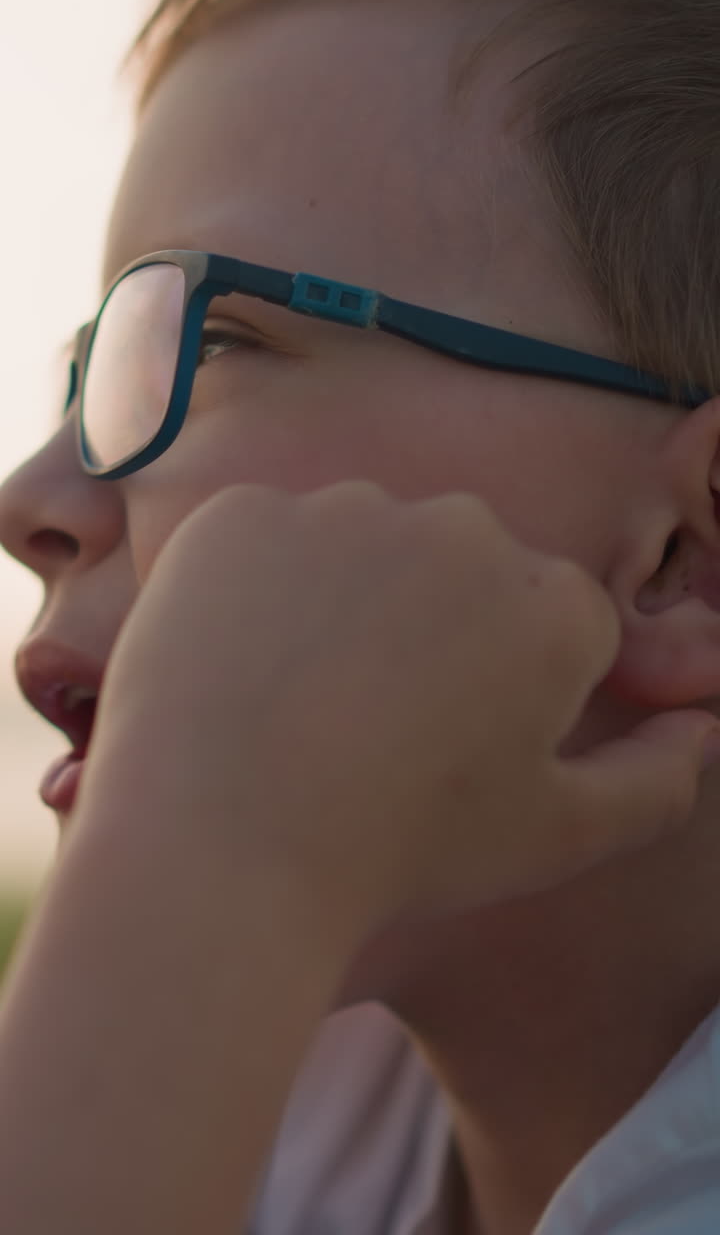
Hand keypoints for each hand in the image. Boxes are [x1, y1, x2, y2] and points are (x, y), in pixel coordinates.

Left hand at [88, 483, 719, 933]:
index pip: (550, 623)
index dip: (504, 692)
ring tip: (303, 702)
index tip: (450, 750)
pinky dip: (261, 590)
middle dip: (436, 632)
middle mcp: (461, 529)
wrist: (222, 842)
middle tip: (374, 727)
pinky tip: (241, 665)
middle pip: (461, 572)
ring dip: (347, 603)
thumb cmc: (401, 851)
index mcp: (551, 604)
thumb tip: (705, 729)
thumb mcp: (554, 838)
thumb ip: (656, 779)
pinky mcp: (246, 511)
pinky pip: (271, 540)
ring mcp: (345, 509)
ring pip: (365, 547)